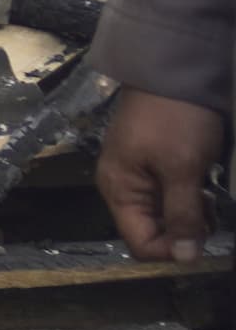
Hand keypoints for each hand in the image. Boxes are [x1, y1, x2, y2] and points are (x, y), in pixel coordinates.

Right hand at [102, 88, 229, 260]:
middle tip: (211, 210)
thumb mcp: (183, 168)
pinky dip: (191, 197)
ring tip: (210, 193)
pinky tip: (205, 183)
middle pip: (152, 230)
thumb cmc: (174, 120)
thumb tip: (185, 259)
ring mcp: (139, 174)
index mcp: (119, 190)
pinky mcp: (155, 163)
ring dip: (192, 213)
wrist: (173, 70)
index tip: (205, 239)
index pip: (141, 243)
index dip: (173, 250)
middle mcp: (123, 187)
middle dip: (185, 229)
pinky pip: (171, 195)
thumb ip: (183, 214)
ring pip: (165, 214)